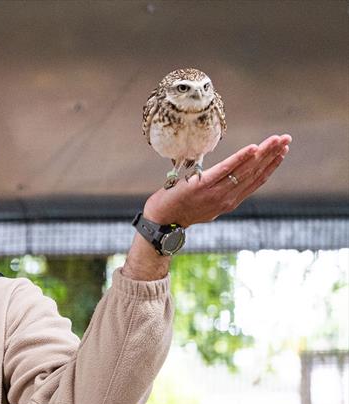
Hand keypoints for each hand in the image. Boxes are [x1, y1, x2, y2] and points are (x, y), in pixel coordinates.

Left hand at [143, 134, 290, 225]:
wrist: (161, 220)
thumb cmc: (181, 209)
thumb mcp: (207, 205)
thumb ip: (221, 194)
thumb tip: (230, 180)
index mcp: (229, 202)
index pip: (256, 181)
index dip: (271, 166)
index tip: (282, 152)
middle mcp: (227, 198)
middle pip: (255, 173)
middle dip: (273, 155)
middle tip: (286, 139)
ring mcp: (215, 192)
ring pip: (245, 170)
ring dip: (263, 153)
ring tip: (276, 140)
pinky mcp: (202, 186)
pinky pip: (225, 170)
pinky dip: (240, 159)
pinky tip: (252, 148)